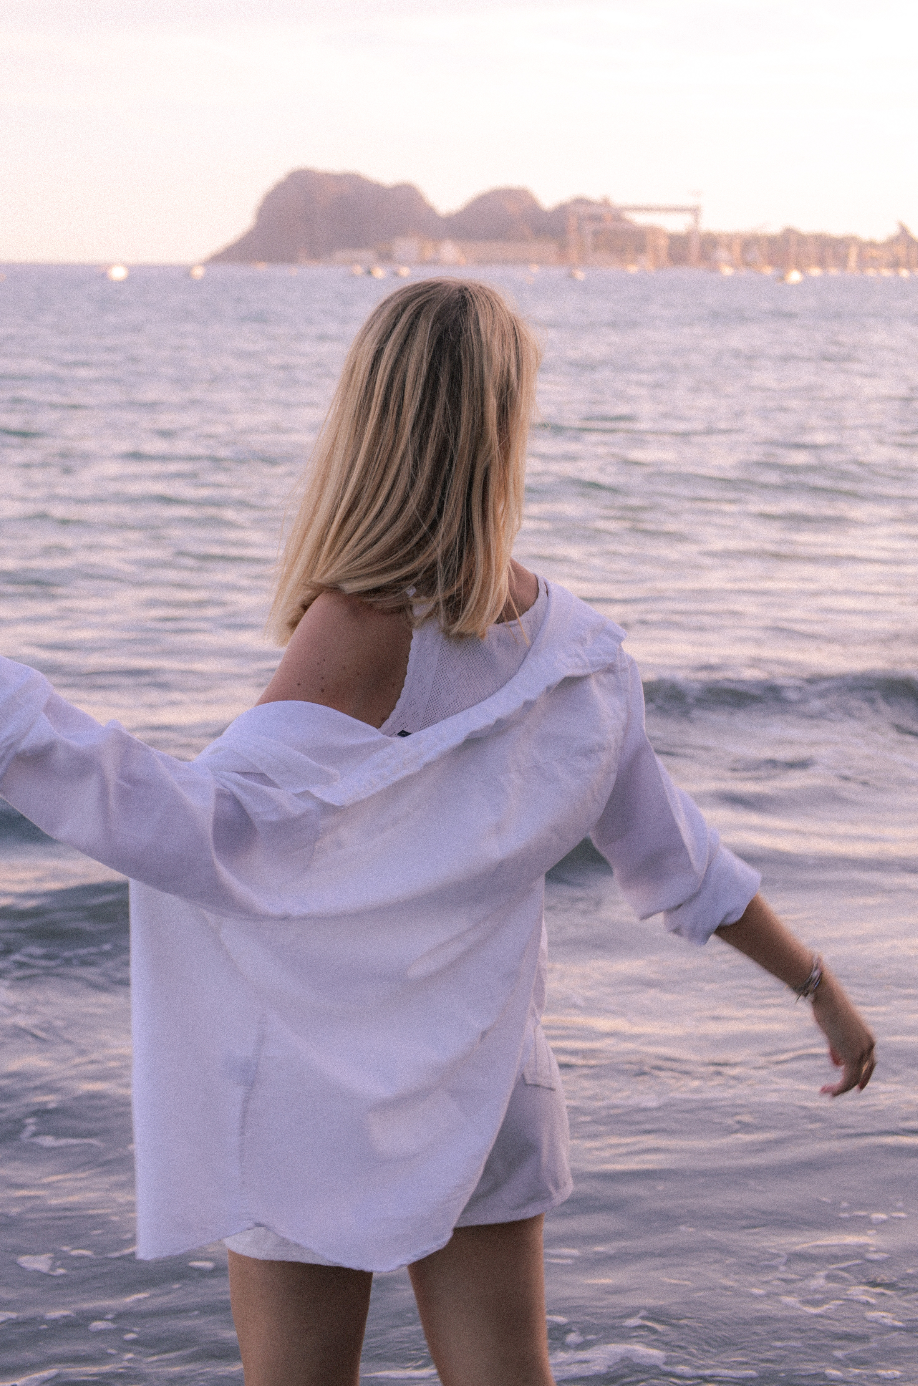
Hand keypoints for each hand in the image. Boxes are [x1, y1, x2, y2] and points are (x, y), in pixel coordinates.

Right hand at [811, 970, 875, 1095]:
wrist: (827, 997)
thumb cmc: (826, 1008)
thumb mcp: (833, 1031)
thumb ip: (837, 1048)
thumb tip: (837, 1065)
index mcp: (867, 1036)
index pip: (869, 1060)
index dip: (862, 1073)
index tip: (854, 1083)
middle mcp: (869, 1045)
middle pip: (866, 1071)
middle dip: (856, 1082)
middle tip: (845, 1092)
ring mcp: (862, 1051)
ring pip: (854, 1078)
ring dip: (840, 1088)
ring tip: (826, 1091)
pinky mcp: (853, 1057)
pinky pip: (847, 1080)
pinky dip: (837, 1088)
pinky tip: (826, 1090)